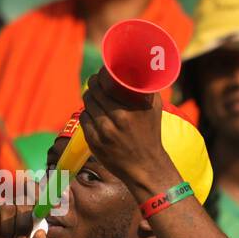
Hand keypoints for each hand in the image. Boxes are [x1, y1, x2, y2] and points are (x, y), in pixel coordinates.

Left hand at [78, 68, 178, 196]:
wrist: (147, 167)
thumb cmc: (151, 135)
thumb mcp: (154, 110)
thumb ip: (146, 89)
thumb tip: (138, 70)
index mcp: (132, 110)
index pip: (105, 84)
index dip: (99, 76)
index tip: (101, 74)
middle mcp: (119, 120)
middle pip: (93, 93)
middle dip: (92, 85)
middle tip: (95, 84)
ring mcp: (105, 132)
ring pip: (87, 105)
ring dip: (89, 99)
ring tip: (94, 98)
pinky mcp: (95, 143)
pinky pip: (84, 119)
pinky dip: (87, 115)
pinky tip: (94, 115)